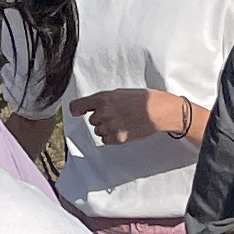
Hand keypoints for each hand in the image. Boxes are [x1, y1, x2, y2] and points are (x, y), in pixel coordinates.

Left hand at [72, 86, 190, 146]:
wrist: (158, 110)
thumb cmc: (144, 99)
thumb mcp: (121, 93)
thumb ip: (105, 100)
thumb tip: (94, 108)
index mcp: (104, 98)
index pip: (80, 105)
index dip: (77, 109)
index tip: (75, 112)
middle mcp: (104, 112)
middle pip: (92, 120)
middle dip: (101, 119)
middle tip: (117, 114)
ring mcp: (110, 126)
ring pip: (99, 131)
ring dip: (107, 128)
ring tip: (123, 122)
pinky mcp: (117, 137)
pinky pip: (106, 140)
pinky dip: (112, 137)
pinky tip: (124, 130)